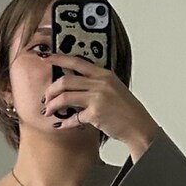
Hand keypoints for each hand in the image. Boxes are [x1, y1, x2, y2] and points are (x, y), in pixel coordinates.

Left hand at [42, 52, 158, 147]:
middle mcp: (100, 83)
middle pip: (65, 80)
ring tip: (48, 112)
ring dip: (52, 105)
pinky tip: (60, 125)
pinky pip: (72, 117)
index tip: (47, 58)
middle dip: (51, 90)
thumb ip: (96, 84)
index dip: (59, 58)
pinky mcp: (95, 114)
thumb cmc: (127, 110)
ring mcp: (97, 98)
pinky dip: (64, 123)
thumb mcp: (114, 88)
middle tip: (46, 98)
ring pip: (64, 97)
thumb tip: (75, 86)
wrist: (138, 126)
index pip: (77, 61)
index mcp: (104, 74)